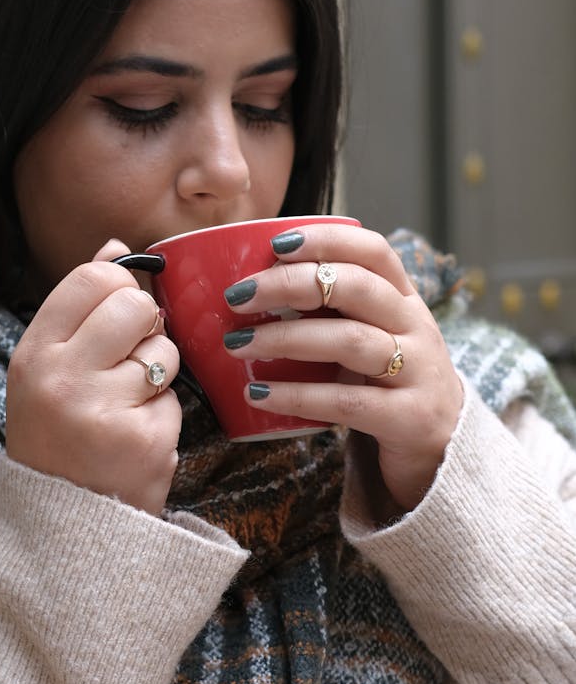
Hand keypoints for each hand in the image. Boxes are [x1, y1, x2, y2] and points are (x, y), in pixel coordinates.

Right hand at [6, 240, 181, 515]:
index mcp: (34, 354)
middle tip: (124, 364)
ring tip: (125, 407)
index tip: (112, 318)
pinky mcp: (144, 440)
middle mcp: (62, 379)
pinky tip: (134, 438)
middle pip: (136, 306)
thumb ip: (81, 306)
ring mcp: (103, 411)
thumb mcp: (49, 368)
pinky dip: (163, 416)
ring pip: (164, 351)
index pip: (93, 277)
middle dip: (144, 329)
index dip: (117, 290)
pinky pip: (176, 399)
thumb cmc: (58, 434)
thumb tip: (116, 245)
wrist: (65, 524)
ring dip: (157, 375)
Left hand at [223, 224, 462, 511]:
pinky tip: (257, 393)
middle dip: (291, 284)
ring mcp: (417, 371)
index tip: (278, 243)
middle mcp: (415, 326)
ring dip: (286, 338)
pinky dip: (296, 396)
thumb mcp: (373, 334)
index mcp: (403, 298)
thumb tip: (252, 287)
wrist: (447, 444)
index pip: (374, 251)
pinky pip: (345, 401)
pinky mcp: (408, 418)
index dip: (328, 239)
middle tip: (238, 297)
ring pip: (350, 341)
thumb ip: (331, 310)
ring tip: (236, 344)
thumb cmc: (389, 379)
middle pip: (356, 288)